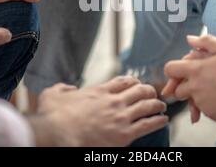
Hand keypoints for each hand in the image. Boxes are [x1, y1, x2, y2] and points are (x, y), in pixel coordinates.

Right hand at [30, 76, 167, 146]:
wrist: (56, 134)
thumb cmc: (52, 116)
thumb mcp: (53, 94)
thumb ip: (63, 88)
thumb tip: (69, 89)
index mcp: (99, 91)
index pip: (124, 81)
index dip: (134, 82)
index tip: (138, 84)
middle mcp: (113, 101)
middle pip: (140, 90)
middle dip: (149, 91)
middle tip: (153, 94)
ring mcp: (120, 117)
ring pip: (148, 105)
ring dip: (157, 105)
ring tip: (162, 107)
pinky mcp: (124, 134)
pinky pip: (148, 125)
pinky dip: (158, 121)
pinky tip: (163, 120)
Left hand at [164, 35, 215, 122]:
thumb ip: (206, 41)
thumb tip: (190, 39)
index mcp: (197, 70)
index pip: (170, 69)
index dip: (172, 71)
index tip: (179, 72)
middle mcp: (196, 87)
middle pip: (178, 90)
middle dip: (185, 87)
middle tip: (201, 82)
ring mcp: (204, 102)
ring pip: (193, 101)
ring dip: (199, 97)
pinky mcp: (213, 114)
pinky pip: (207, 110)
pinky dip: (212, 106)